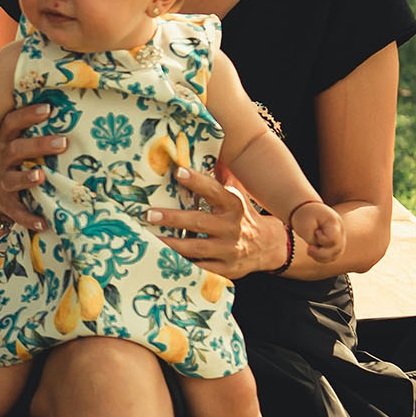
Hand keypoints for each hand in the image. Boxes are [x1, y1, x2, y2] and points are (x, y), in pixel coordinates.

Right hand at [0, 104, 64, 231]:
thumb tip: (72, 95)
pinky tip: (44, 223)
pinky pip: (16, 212)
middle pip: (15, 149)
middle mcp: (1, 159)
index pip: (11, 123)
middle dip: (38, 145)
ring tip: (41, 176)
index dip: (27, 115)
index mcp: (5, 140)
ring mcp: (3, 182)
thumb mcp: (25, 140)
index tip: (49, 108)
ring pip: (12, 179)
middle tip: (63, 142)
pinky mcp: (7, 204)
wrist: (1, 191)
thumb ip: (41, 125)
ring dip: (27, 178)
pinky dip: (29, 218)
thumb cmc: (23, 158)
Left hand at [149, 166, 287, 278]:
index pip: (215, 190)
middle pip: (199, 222)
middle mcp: (232, 227)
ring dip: (171, 244)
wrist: (268, 247)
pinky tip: (162, 259)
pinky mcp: (225, 270)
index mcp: (233, 205)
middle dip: (172, 218)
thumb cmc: (242, 215)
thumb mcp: (238, 193)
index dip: (197, 181)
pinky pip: (200, 268)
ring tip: (147, 238)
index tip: (178, 172)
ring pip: (196, 248)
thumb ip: (223, 175)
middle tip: (148, 214)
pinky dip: (182, 265)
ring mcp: (229, 250)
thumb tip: (211, 146)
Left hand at [292, 200, 345, 262]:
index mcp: (334, 222)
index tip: (315, 232)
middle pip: (337, 249)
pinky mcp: (336, 244)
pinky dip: (322, 258)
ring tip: (310, 250)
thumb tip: (319, 250)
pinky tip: (314, 252)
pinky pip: (332, 256)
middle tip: (308, 248)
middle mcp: (340, 231)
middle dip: (321, 253)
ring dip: (321, 257)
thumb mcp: (304, 226)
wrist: (307, 210)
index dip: (322, 240)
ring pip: (335, 255)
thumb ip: (312, 240)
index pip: (333, 239)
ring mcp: (340, 238)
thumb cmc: (305, 216)